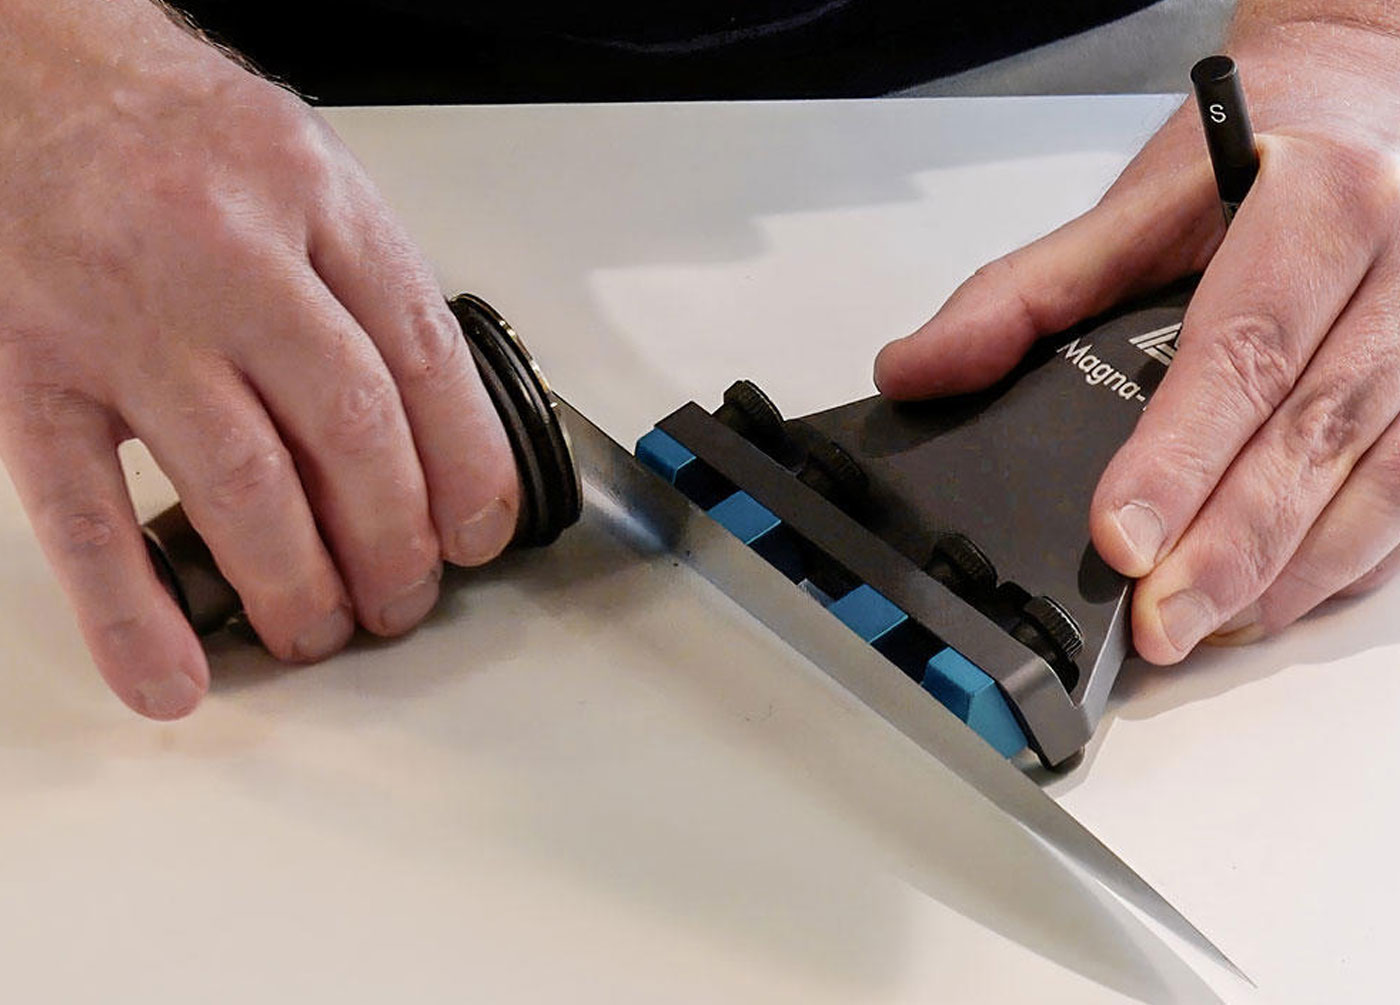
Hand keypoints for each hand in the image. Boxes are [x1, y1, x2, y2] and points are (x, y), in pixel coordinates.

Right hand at [0, 2, 519, 717]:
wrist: (15, 65)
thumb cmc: (168, 125)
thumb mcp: (305, 167)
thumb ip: (367, 285)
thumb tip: (434, 425)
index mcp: (313, 198)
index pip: (422, 358)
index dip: (468, 466)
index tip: (479, 532)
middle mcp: (227, 256)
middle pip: (348, 430)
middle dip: (393, 541)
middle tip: (403, 597)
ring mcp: (125, 319)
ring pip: (242, 483)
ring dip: (296, 583)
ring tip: (321, 630)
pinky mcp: (31, 373)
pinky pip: (84, 511)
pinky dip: (132, 610)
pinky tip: (174, 673)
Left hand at [874, 16, 1399, 663]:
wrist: (1361, 116)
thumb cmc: (1251, 166)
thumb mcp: (1134, 209)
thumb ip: (1021, 295)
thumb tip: (916, 370)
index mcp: (1318, 208)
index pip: (1242, 352)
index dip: (1181, 456)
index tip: (1118, 539)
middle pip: (1312, 435)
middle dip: (1228, 548)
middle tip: (1155, 626)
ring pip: (1377, 483)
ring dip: (1284, 573)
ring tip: (1200, 630)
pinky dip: (1338, 563)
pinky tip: (1268, 600)